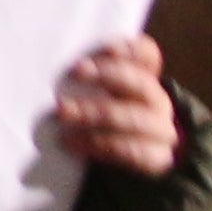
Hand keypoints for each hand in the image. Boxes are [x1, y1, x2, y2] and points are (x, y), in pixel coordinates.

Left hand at [49, 32, 183, 178]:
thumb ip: (86, 78)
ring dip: (93, 114)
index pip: (147, 55)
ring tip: (62, 112)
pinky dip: (98, 145)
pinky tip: (72, 143)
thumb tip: (51, 63)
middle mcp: (157, 100)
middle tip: (75, 72)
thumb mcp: (96, 94)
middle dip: (107, 75)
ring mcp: (160, 129)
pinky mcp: (156, 157)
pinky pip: (130, 151)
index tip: (107, 48)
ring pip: (132, 118)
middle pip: (140, 83)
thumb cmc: (100, 117)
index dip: (130, 49)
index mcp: (145, 78)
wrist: (129, 162)